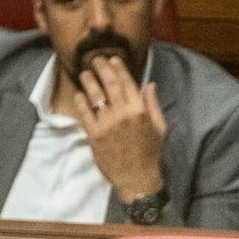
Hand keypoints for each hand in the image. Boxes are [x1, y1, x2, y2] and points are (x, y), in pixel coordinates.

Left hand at [70, 54, 166, 203]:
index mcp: (140, 111)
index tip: (113, 59)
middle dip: (102, 68)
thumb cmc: (150, 154)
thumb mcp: (159, 128)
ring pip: (95, 95)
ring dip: (89, 80)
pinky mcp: (94, 134)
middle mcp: (122, 114)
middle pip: (109, 83)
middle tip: (95, 60)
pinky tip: (79, 95)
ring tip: (85, 73)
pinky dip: (81, 101)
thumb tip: (149, 84)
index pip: (127, 82)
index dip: (119, 68)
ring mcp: (107, 123)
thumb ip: (153, 105)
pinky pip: (84, 112)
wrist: (137, 179)